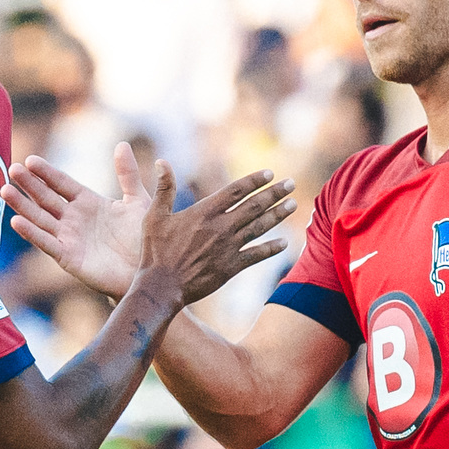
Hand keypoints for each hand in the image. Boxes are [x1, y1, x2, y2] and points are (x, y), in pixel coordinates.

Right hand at [6, 150, 151, 295]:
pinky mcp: (68, 258)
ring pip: (40, 218)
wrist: (147, 271)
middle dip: (29, 184)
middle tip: (11, 169)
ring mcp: (68, 238)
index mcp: (88, 202)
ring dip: (22, 205)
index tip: (29, 160)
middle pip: (46, 198)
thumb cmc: (143, 238)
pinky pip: (46, 243)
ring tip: (5, 191)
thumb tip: (121, 144)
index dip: (46, 173)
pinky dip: (32, 233)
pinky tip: (16, 221)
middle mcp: (73, 219)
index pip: (62, 183)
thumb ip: (128, 174)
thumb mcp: (137, 201)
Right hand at [132, 156, 294, 306]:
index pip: (236, 190)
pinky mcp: (231, 267)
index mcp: (204, 212)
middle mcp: (221, 227)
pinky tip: (284, 243)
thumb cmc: (155, 252)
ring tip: (293, 205)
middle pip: (254, 206)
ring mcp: (228, 247)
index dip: (254, 180)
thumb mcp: (154, 216)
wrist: (162, 287)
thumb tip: (162, 162)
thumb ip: (163, 188)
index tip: (269, 173)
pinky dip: (271, 248)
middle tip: (291, 184)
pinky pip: (256, 255)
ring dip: (278, 215)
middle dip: (275, 193)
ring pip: (260, 227)